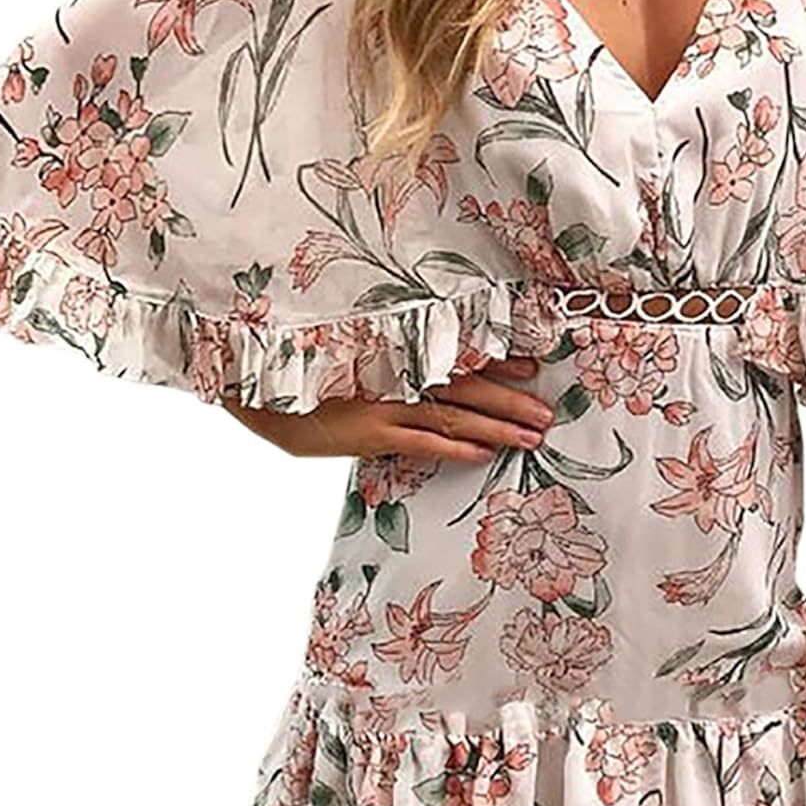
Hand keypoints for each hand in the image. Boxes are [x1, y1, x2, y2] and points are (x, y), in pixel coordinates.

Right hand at [222, 355, 554, 461]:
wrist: (257, 384)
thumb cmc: (302, 373)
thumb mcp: (347, 361)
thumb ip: (383, 366)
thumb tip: (417, 374)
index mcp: (396, 352)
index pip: (457, 354)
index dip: (497, 360)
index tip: (532, 364)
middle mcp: (396, 373)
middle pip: (467, 385)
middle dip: (511, 399)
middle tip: (547, 411)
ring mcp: (384, 402)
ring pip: (454, 413)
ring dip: (497, 425)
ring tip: (532, 437)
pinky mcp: (368, 431)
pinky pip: (420, 441)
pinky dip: (453, 447)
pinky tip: (482, 453)